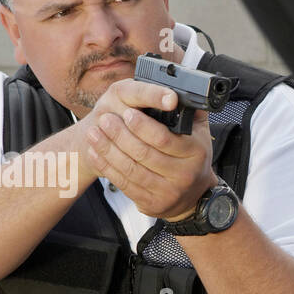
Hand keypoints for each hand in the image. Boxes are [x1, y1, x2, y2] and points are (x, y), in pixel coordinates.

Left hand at [78, 78, 217, 219]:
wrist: (192, 196)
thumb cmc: (190, 157)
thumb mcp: (199, 133)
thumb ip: (190, 110)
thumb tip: (178, 89)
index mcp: (196, 152)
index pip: (164, 137)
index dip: (141, 125)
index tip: (127, 112)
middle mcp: (184, 174)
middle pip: (143, 153)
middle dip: (119, 134)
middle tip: (104, 118)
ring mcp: (167, 192)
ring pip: (130, 168)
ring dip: (108, 149)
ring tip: (94, 132)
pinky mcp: (152, 204)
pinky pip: (124, 183)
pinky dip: (106, 166)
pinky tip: (96, 152)